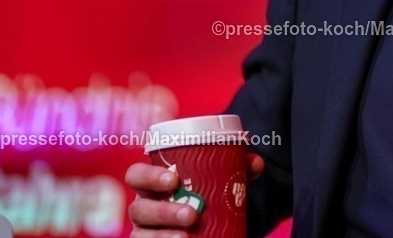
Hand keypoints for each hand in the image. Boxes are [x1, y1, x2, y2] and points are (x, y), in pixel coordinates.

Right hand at [125, 154, 263, 237]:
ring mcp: (144, 230)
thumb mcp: (219, 182)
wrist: (210, 224)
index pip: (137, 175)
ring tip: (186, 237)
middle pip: (138, 208)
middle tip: (191, 214)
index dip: (149, 176)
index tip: (173, 180)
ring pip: (140, 234)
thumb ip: (236, 170)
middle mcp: (143, 207)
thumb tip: (255, 162)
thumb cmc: (206, 196)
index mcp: (154, 184)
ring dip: (162, 236)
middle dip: (162, 212)